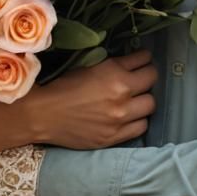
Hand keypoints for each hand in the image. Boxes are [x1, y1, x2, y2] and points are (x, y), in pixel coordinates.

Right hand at [28, 50, 156, 148]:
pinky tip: (130, 116)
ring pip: (150, 105)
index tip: (142, 61)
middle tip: (139, 79)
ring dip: (144, 99)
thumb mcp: (90, 66)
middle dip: (147, 77)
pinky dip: (138, 120)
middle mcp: (121, 94)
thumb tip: (132, 62)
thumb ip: (114, 65)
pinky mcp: (114, 137)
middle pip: (152, 81)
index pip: (145, 60)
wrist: (44, 114)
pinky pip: (141, 127)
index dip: (144, 59)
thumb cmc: (64, 85)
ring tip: (135, 99)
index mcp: (114, 72)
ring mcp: (120, 118)